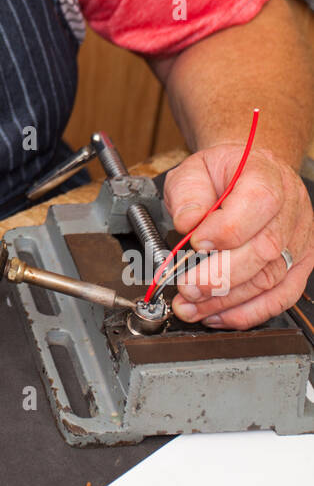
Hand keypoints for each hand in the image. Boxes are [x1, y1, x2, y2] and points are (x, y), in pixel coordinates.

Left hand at [162, 145, 313, 328]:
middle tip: (187, 287)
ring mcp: (299, 240)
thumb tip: (187, 222)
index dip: (227, 229)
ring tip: (191, 307)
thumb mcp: (195, 170)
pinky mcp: (299, 265)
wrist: (249, 174)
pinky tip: (218, 315)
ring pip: (271, 280)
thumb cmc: (223, 174)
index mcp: (267, 176)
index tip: (195, 242)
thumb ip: (188, 193)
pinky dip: (247, 312)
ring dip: (227, 300)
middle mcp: (291, 209)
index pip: (258, 203)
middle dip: (220, 276)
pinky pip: (281, 297)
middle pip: (265, 250)